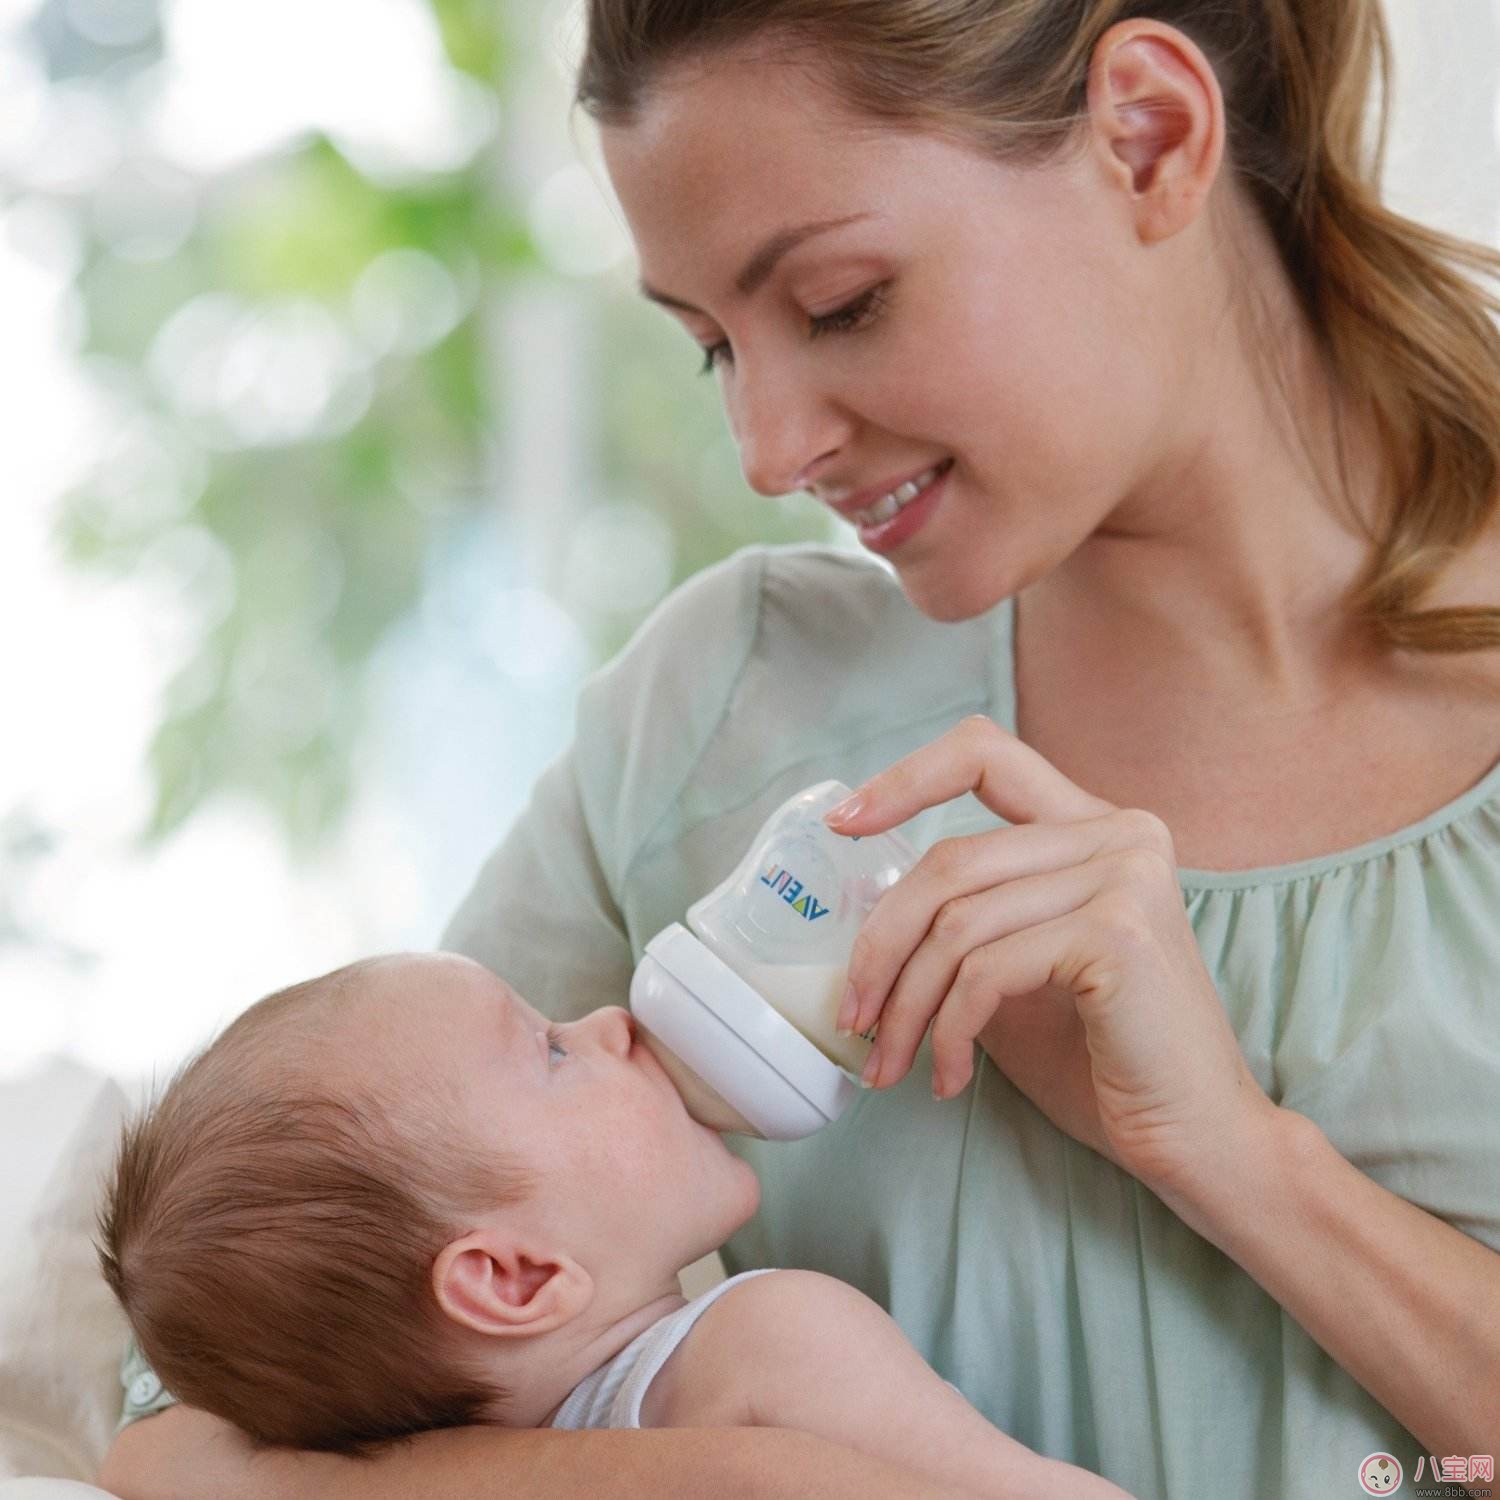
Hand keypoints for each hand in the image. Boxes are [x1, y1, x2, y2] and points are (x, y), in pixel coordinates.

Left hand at [827, 715, 1278, 1197]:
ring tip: (889, 1064)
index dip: (904, 779)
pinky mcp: (1116, 933)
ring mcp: (1124, 876)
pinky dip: (949, 1031)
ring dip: (905, 1006)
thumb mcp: (1015, 970)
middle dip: (880, 946)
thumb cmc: (1101, 1060)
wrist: (1197, 1139)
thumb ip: (965, 922)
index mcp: (1095, 827)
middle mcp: (1118, 833)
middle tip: (851, 1018)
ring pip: (957, 922)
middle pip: (949, 860)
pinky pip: (985, 970)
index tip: (841, 824)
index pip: (985, 753)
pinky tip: (950, 1078)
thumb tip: (863, 913)